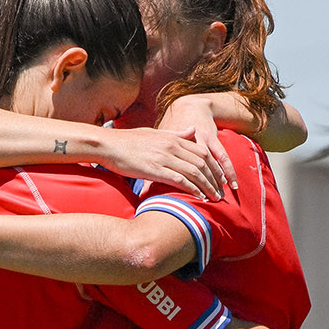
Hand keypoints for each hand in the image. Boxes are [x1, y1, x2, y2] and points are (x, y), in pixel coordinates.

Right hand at [103, 123, 232, 199]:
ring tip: (214, 198)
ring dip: (207, 186)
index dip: (214, 167)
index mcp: (173, 138)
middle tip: (221, 192)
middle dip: (215, 179)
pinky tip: (198, 197)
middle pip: (203, 163)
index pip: (202, 152)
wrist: (107, 145)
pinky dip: (192, 189)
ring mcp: (164, 157)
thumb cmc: (128, 141)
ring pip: (195, 172)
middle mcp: (172, 146)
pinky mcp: (154, 169)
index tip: (219, 179)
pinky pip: (180, 180)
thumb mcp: (155, 133)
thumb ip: (176, 133)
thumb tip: (193, 130)